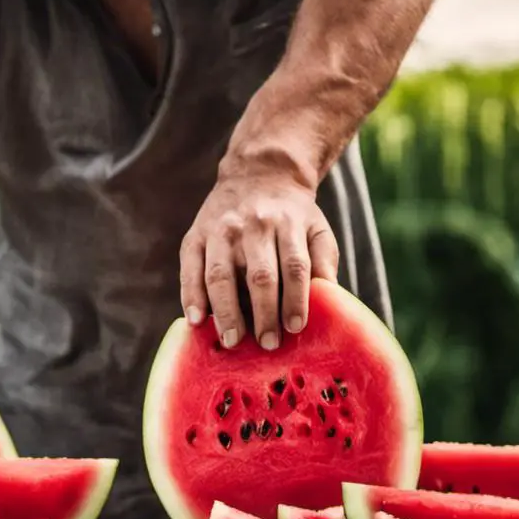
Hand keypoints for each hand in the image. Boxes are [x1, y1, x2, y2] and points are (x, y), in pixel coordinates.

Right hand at [179, 172, 338, 350]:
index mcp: (287, 225)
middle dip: (263, 313)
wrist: (257, 173)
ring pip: (221, 275)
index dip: (296, 299)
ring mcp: (220, 230)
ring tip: (231, 341)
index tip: (295, 328)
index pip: (294, 266)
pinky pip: (190, 269)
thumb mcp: (316, 228)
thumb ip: (322, 262)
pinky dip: (191, 296)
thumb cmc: (291, 214)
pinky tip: (196, 320)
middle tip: (267, 344)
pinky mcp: (195, 236)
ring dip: (226, 311)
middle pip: (259, 275)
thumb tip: (328, 300)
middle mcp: (253, 226)